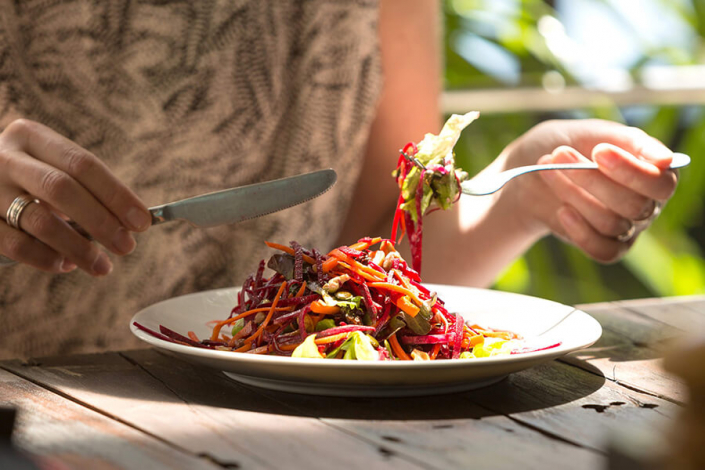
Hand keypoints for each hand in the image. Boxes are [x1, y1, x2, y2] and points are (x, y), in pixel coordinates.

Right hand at [0, 119, 150, 274]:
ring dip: (78, 247)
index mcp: (30, 136)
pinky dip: (46, 258)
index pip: (82, 164)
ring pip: (39, 221)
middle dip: (100, 221)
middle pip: (60, 188)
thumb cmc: (28, 178)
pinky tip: (67, 265)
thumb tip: (130, 224)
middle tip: (127, 247)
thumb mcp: (51, 168)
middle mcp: (4, 158)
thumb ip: (86, 190)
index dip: (116, 194)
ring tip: (103, 266)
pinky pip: (15, 245)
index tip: (142, 222)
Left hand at [502, 119, 677, 262]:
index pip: (660, 183)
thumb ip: (629, 141)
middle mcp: (648, 202)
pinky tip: (562, 211)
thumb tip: (667, 160)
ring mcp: (628, 226)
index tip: (599, 151)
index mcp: (655, 172)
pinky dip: (580, 232)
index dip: (631, 171)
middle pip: (634, 205)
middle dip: (592, 179)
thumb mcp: (593, 132)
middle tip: (560, 154)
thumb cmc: (569, 146)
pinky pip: (603, 250)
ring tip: (548, 170)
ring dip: (573, 195)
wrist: (531, 172)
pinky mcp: (606, 244)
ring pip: (611, 223)